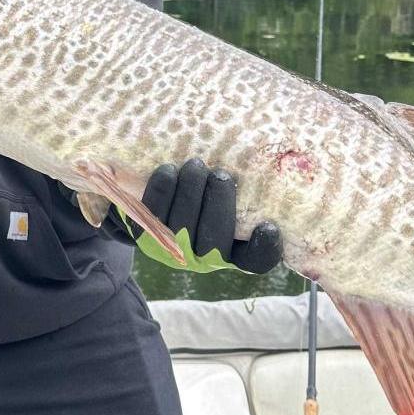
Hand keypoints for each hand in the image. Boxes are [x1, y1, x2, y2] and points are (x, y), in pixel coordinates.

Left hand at [134, 158, 283, 273]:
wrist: (161, 200)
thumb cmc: (209, 192)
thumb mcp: (232, 192)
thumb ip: (245, 187)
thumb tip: (263, 154)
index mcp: (236, 250)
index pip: (257, 260)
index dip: (264, 248)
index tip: (267, 225)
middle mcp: (206, 257)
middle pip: (215, 242)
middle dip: (219, 204)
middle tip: (221, 175)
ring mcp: (174, 249)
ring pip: (181, 228)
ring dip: (190, 193)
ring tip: (195, 166)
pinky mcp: (146, 234)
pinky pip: (151, 216)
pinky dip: (160, 191)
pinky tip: (168, 170)